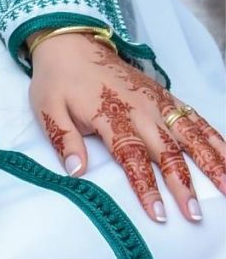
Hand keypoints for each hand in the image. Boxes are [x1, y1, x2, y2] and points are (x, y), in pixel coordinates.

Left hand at [30, 33, 225, 221]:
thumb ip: (64, 140)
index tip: (159, 213)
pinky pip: (195, 118)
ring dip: (211, 162)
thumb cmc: (58, 80)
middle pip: (167, 152)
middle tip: (195, 214)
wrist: (72, 44)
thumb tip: (76, 171)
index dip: (147, 187)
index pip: (132, 158)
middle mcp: (141, 110)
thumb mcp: (48, 109)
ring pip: (190, 136)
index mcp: (111, 116)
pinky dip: (215, 137)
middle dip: (183, 185)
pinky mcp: (165, 96)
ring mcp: (157, 103)